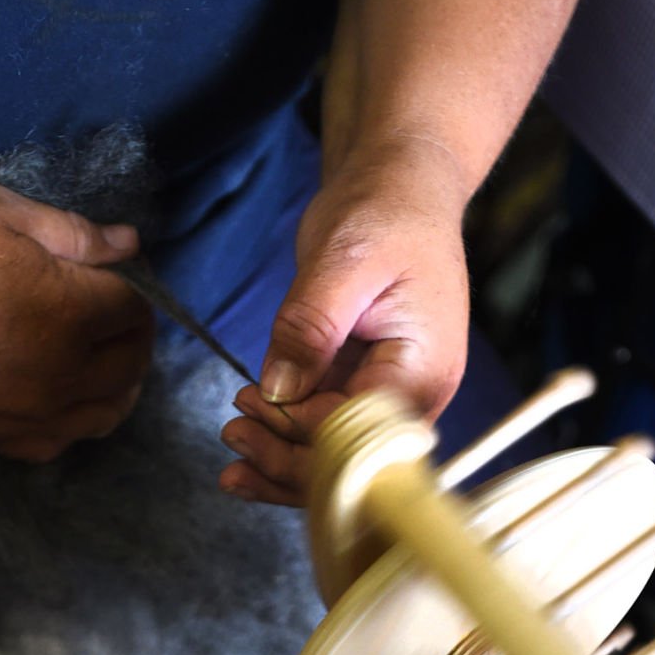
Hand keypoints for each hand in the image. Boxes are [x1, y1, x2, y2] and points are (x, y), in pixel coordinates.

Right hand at [0, 184, 154, 459]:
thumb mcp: (1, 215)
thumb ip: (75, 235)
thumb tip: (131, 245)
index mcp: (70, 315)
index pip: (136, 311)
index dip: (135, 289)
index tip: (118, 277)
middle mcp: (62, 376)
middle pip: (132, 367)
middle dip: (134, 338)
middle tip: (115, 315)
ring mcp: (32, 415)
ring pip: (106, 415)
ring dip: (117, 386)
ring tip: (102, 359)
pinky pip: (60, 443)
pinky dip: (75, 422)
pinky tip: (64, 398)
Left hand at [220, 138, 469, 506]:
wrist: (403, 190)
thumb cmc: (384, 213)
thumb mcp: (342, 259)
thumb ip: (309, 327)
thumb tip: (279, 391)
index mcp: (422, 372)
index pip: (356, 435)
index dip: (297, 432)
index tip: (246, 405)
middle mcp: (416, 400)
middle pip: (350, 465)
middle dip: (286, 461)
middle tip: (231, 434)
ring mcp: (393, 403)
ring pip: (338, 462)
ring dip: (282, 463)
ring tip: (233, 442)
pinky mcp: (368, 395)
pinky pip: (330, 437)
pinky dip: (289, 443)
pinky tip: (252, 448)